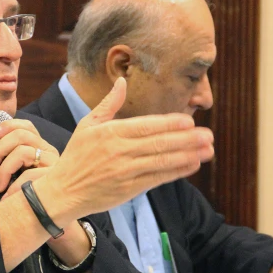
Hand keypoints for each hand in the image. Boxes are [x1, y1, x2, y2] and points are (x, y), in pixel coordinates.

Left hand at [0, 118, 58, 192]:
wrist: (44, 219)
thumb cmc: (25, 194)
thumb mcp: (5, 175)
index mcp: (39, 147)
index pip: (26, 126)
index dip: (8, 125)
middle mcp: (49, 152)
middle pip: (22, 135)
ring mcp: (54, 164)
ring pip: (24, 152)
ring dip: (4, 169)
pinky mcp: (55, 179)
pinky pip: (30, 174)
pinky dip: (14, 185)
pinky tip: (8, 196)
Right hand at [32, 77, 214, 226]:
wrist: (63, 191)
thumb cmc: (76, 156)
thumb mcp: (87, 125)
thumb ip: (108, 104)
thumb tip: (122, 81)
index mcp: (111, 132)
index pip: (147, 125)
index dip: (170, 124)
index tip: (190, 121)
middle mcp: (120, 151)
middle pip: (159, 143)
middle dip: (187, 139)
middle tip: (209, 135)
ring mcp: (125, 171)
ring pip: (162, 161)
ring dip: (188, 155)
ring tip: (208, 150)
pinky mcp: (129, 189)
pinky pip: (157, 178)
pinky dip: (176, 171)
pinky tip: (192, 164)